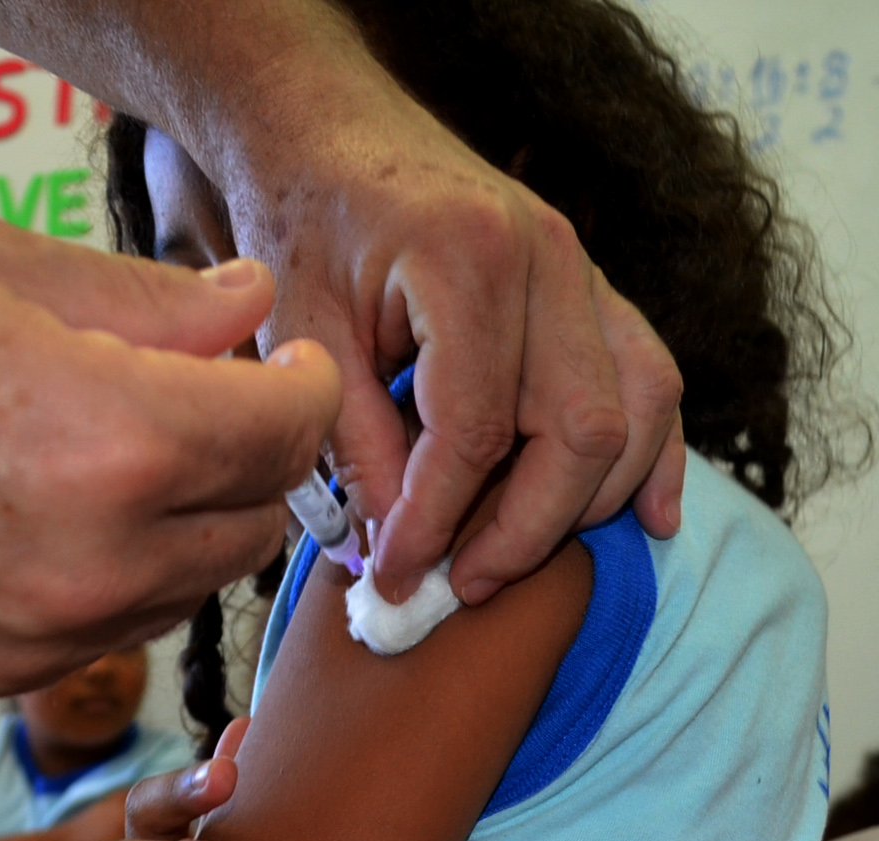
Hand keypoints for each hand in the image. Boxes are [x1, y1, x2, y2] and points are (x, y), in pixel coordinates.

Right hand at [0, 214, 340, 698]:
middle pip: (255, 527)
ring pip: (178, 594)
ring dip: (180, 527)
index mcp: (116, 440)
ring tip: (103, 449)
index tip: (276, 358)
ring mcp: (26, 642)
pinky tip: (28, 512)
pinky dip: (100, 581)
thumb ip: (146, 303)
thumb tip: (245, 312)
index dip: (302, 384)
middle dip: (252, 460)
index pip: (291, 429)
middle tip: (198, 396)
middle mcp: (91, 567)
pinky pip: (88, 637)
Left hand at [200, 18, 683, 605]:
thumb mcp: (301, 334)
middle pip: (579, 431)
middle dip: (523, 530)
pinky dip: (655, 456)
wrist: (334, 140)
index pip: (474, 430)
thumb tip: (380, 549)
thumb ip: (347, 441)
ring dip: (585, 503)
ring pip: (637, 411)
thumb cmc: (306, 228)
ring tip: (511, 558)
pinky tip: (646, 519)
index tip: (396, 575)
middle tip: (459, 585)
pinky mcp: (594, 289)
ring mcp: (584, 270)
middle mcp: (548, 260)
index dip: (436, 520)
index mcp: (466, 262)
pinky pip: (654, 378)